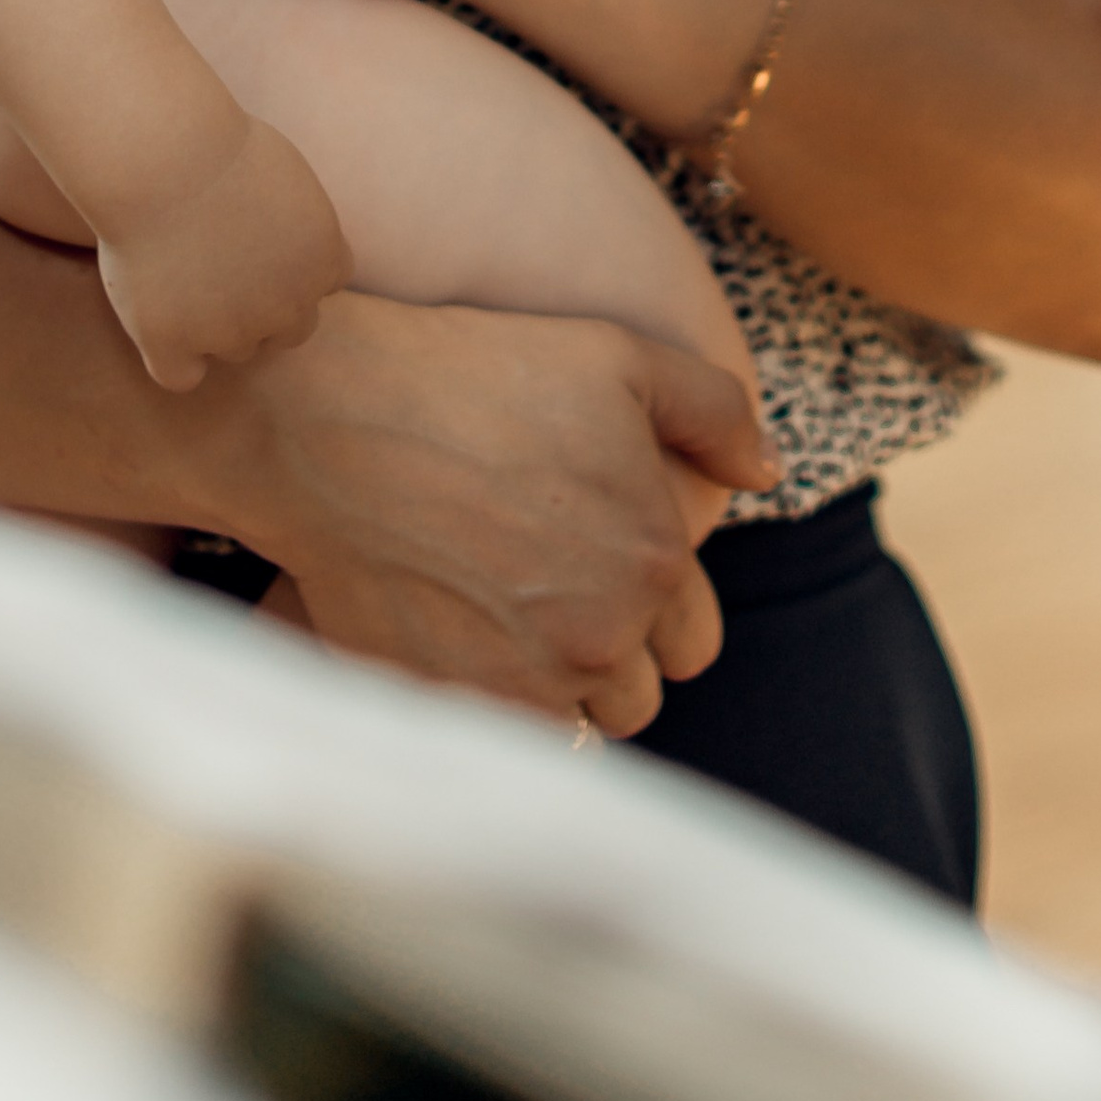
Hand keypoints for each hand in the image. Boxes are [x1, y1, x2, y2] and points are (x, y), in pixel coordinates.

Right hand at [95, 109, 351, 391]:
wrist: (162, 156)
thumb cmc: (216, 146)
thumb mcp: (286, 174)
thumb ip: (298, 224)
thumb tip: (285, 248)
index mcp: (323, 259)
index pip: (322, 284)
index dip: (288, 266)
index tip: (255, 238)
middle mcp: (288, 306)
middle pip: (288, 330)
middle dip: (262, 306)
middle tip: (218, 263)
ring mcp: (231, 332)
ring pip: (234, 350)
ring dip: (215, 324)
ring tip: (177, 269)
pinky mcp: (173, 344)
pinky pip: (181, 375)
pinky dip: (171, 355)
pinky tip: (155, 317)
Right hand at [208, 292, 774, 730]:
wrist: (332, 419)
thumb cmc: (476, 374)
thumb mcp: (618, 359)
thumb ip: (715, 413)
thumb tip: (768, 472)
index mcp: (655, 559)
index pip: (691, 638)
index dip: (652, 605)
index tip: (599, 568)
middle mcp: (604, 636)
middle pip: (636, 694)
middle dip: (607, 656)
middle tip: (547, 594)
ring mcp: (526, 682)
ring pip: (573, 728)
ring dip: (554, 691)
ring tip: (503, 621)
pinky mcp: (452, 708)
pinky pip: (502, 742)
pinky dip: (491, 708)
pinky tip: (459, 644)